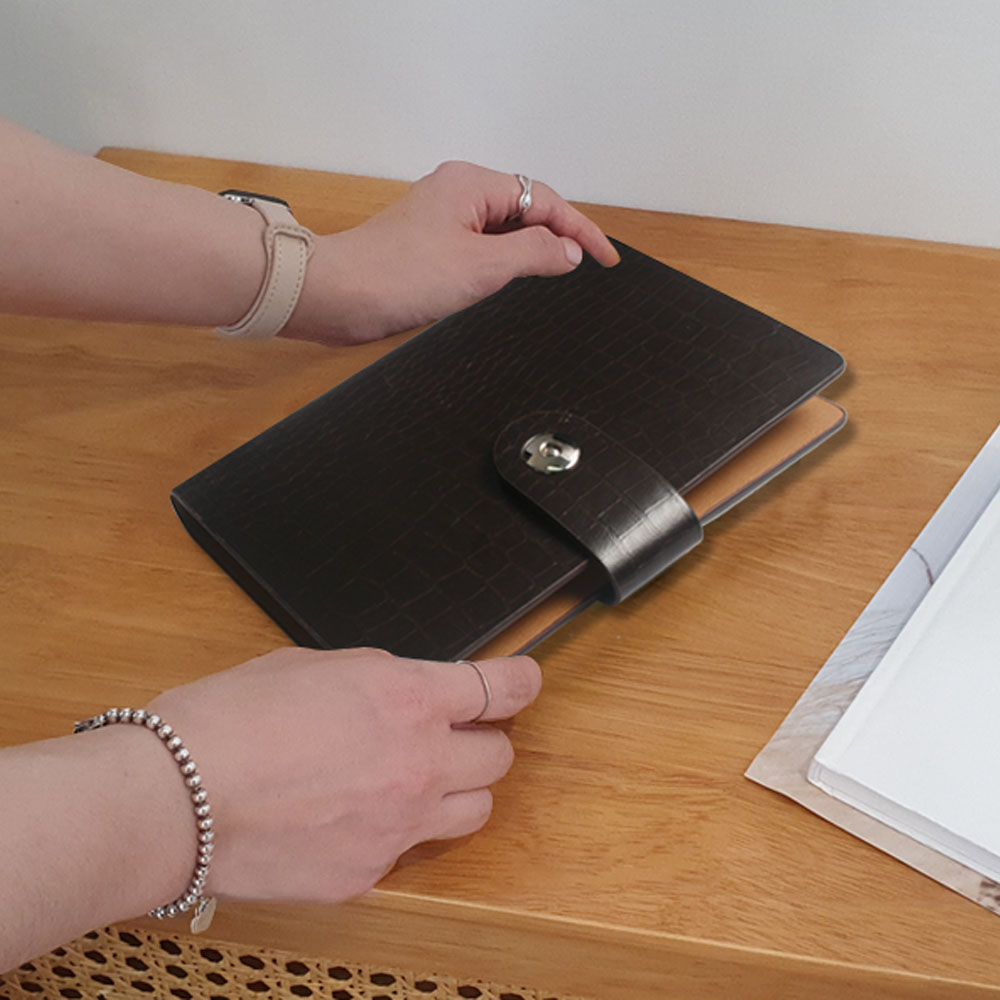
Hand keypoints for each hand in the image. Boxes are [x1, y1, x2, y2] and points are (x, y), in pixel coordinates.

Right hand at [145, 646, 541, 902]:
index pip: (500, 687)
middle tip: (450, 735)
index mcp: (407, 698)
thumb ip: (377, 678)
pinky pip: (410, 852)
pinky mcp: (370, 873)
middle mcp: (419, 762)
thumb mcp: (313, 666)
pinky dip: (397, 833)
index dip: (522, 681)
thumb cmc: (231, 719)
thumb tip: (402, 689)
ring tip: (414, 781)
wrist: (176, 796)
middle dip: (481, 739)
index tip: (527, 681)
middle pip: (499, 756)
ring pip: (475, 810)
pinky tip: (353, 819)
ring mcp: (400, 825)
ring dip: (457, 790)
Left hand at [284, 160, 620, 344]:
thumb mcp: (481, 267)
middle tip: (586, 270)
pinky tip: (511, 284)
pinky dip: (504, 263)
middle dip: (558, 238)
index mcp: (473, 185)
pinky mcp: (431, 245)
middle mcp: (458, 193)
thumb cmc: (397, 276)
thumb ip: (533, 255)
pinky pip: (482, 247)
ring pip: (504, 230)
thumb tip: (568, 252)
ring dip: (530, 252)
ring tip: (555, 278)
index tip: (606, 259)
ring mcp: (443, 218)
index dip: (580, 232)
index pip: (546, 201)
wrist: (337, 295)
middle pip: (527, 210)